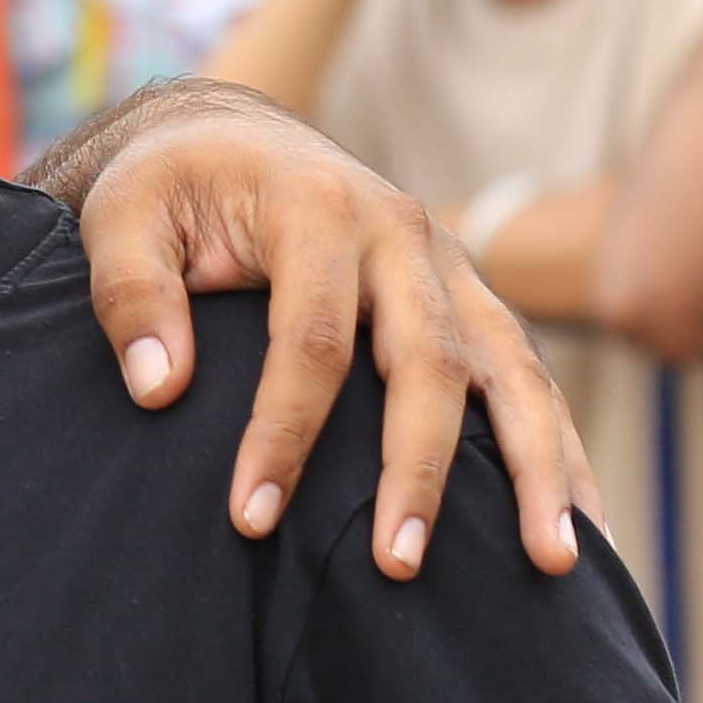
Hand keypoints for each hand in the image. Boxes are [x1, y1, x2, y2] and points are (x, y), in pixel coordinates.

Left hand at [56, 81, 593, 579]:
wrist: (233, 137)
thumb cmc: (171, 187)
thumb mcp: (121, 217)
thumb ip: (130, 295)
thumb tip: (157, 389)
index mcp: (321, 209)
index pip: (312, 339)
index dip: (283, 432)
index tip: (251, 518)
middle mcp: (405, 235)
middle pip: (431, 361)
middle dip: (417, 469)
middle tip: (398, 565)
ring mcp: (450, 269)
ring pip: (511, 371)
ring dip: (538, 467)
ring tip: (556, 562)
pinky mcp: (470, 301)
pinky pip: (527, 378)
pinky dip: (560, 450)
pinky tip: (581, 527)